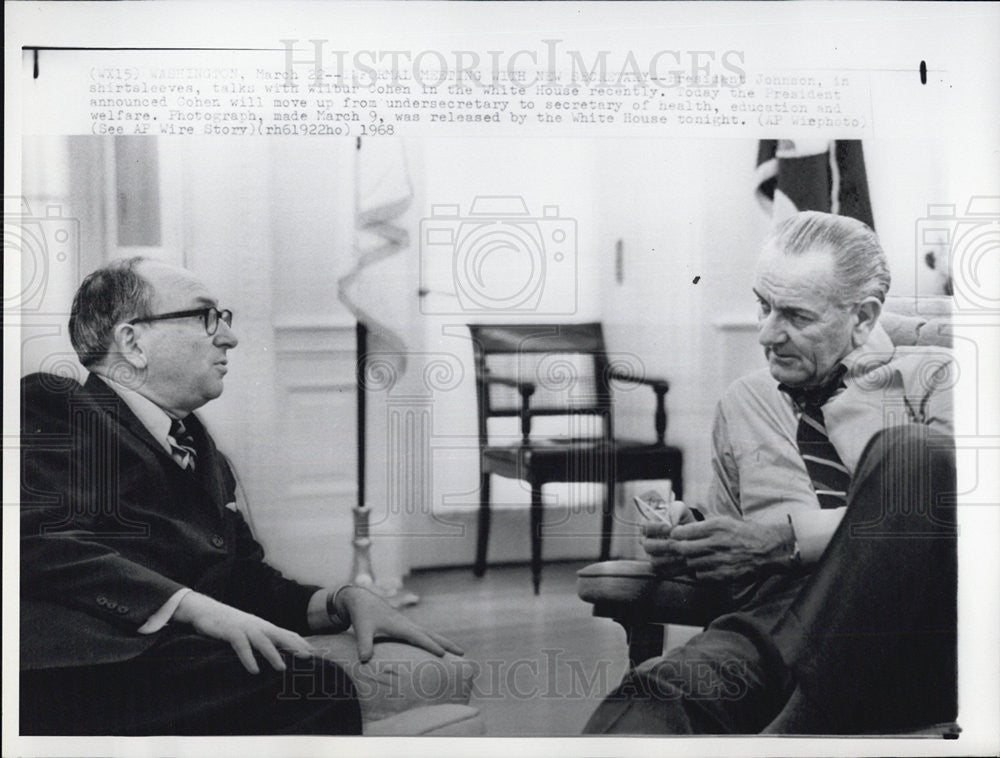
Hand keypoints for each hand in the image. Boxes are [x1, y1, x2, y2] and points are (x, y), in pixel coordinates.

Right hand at [174, 591, 315, 673]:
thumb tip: (275, 654)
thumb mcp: (248, 632)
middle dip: (295, 646)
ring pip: (263, 641)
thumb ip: (261, 640)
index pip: (287, 634)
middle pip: (280, 635)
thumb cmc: (229, 624)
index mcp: (264, 627)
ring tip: (282, 668)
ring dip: (273, 655)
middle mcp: (258, 626)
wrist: (206, 610)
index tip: (315, 653)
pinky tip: (254, 670)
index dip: (301, 643)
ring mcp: (245, 628)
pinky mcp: (230, 631)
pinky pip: (241, 645)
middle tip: (308, 658)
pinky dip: (248, 658)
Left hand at [335, 586, 464, 663]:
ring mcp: (407, 625)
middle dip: (446, 643)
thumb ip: (363, 644)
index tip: (443, 654)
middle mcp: (407, 625)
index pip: (419, 637)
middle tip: (462, 653)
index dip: (430, 646)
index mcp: (400, 625)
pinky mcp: (403, 626)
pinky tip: (436, 648)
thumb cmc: (362, 615)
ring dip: (443, 642)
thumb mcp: (361, 629)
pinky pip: (423, 635)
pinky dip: (433, 640)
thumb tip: (364, 661)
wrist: (360, 599)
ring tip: (457, 652)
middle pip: (431, 635)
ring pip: (429, 634)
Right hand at [641, 500, 700, 576]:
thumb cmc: (686, 523)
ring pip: (655, 561)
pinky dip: (676, 568)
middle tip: (677, 542)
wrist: (696, 540)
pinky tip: (686, 562)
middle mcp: (648, 543)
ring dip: (670, 557)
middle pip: (647, 546)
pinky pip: (664, 572)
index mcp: (649, 528)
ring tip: (684, 553)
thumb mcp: (683, 512)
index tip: (669, 527)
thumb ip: (677, 509)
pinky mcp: (662, 570)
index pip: (644, 527)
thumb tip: (672, 519)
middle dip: (664, 544)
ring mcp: (653, 557)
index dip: (656, 527)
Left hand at [666, 517, 794, 581]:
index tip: (675, 535)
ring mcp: (720, 561)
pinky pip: (701, 576)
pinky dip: (699, 572)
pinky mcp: (724, 575)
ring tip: (694, 558)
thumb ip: (702, 526)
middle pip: (683, 549)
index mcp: (715, 527)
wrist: (768, 549)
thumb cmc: (744, 534)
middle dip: (677, 549)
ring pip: (690, 564)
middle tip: (677, 549)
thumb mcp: (723, 521)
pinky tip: (704, 567)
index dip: (675, 535)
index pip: (683, 532)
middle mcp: (716, 543)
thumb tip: (680, 530)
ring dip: (689, 561)